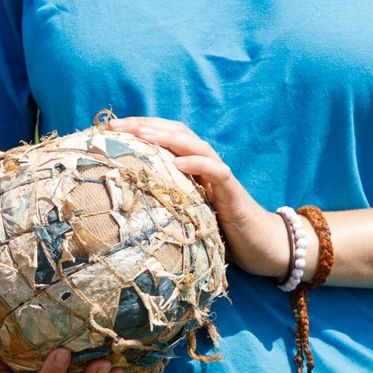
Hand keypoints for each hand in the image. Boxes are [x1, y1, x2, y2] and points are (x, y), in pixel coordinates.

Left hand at [107, 116, 286, 274]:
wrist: (263, 247)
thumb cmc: (221, 230)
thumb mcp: (185, 212)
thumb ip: (165, 200)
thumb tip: (125, 201)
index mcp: (192, 168)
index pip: (165, 137)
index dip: (139, 128)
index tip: (109, 128)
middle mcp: (206, 165)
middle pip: (177, 133)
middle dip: (145, 126)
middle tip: (115, 126)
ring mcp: (220, 177)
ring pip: (196, 145)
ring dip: (168, 137)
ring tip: (142, 134)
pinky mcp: (233, 194)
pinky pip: (217, 172)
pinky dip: (197, 164)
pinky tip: (177, 163)